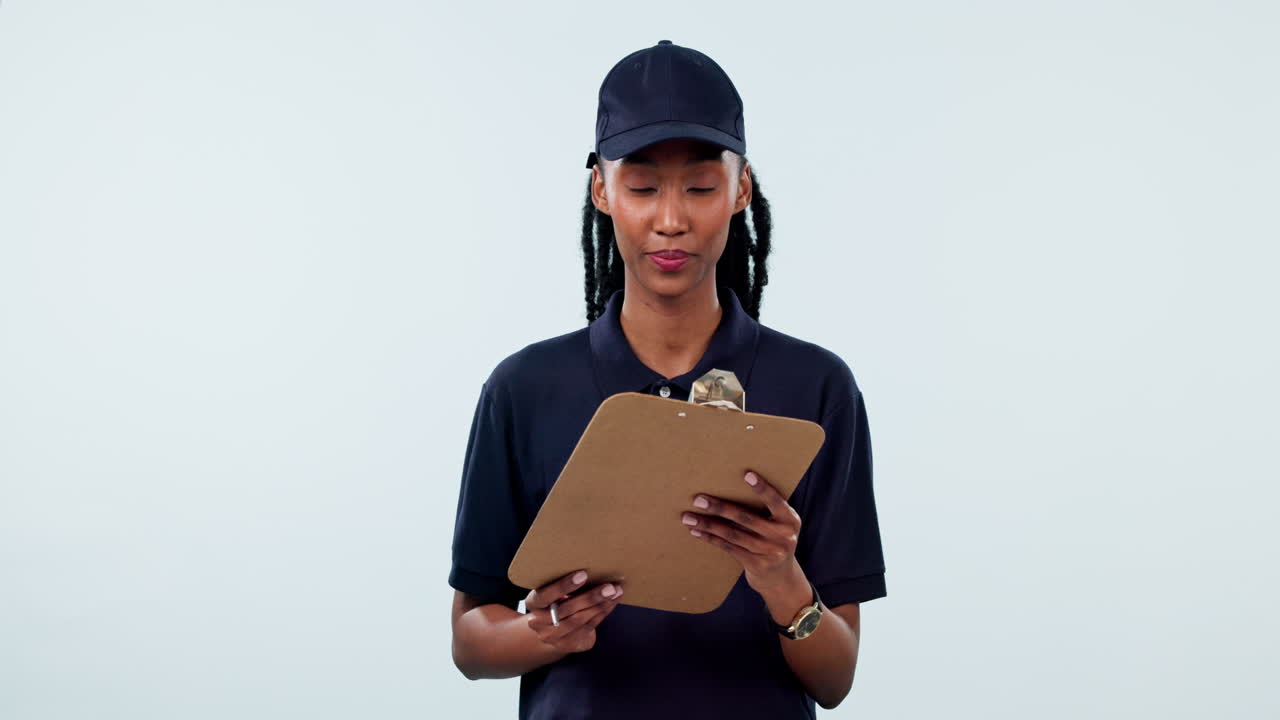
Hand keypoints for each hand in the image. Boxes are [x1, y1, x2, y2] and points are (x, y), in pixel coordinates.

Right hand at [523, 569, 623, 653]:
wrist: (551, 632)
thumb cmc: (555, 601)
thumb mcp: (552, 592)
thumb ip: (564, 585)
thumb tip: (592, 567)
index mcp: (533, 603)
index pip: (545, 595)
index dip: (563, 586)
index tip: (583, 574)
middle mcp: (539, 622)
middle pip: (567, 609)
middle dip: (590, 597)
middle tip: (609, 586)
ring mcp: (553, 637)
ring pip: (580, 619)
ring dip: (601, 604)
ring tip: (615, 592)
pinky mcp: (569, 644)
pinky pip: (590, 626)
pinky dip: (603, 612)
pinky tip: (612, 601)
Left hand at [682, 470, 803, 594]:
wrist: (780, 578)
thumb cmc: (773, 540)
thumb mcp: (779, 525)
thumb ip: (765, 511)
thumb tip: (727, 488)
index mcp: (790, 520)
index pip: (776, 501)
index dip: (762, 489)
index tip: (747, 474)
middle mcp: (783, 536)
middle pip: (746, 518)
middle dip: (719, 508)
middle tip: (698, 499)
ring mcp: (770, 552)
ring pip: (733, 534)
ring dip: (708, 525)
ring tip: (688, 517)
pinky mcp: (757, 565)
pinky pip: (729, 547)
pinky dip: (711, 538)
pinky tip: (696, 532)